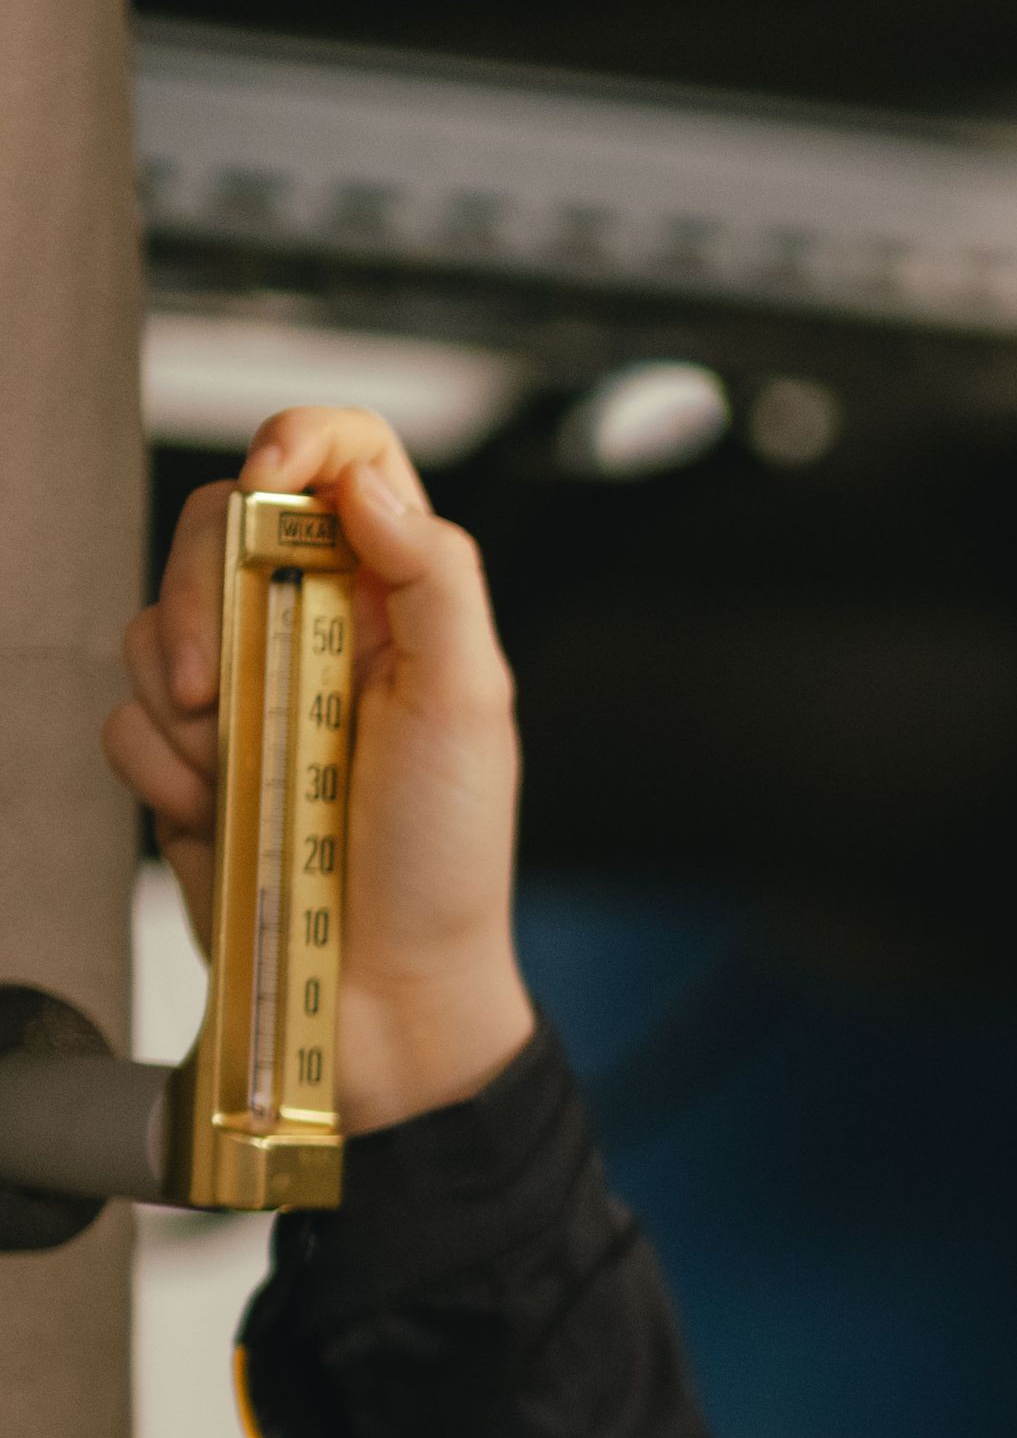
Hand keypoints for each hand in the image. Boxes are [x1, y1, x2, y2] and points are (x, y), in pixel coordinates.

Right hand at [109, 406, 537, 1134]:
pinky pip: (124, 718)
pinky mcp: (186, 759)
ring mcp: (245, 694)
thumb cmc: (445, 863)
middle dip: (204, 597)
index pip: (347, 461)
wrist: (382, 995)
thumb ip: (435, 577)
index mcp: (400, 602)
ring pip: (153, 624)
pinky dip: (159, 767)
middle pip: (218, 528)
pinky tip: (216, 816)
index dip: (299, 441)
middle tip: (227, 686)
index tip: (269, 476)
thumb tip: (366, 480)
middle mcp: (316, 631)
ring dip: (184, 702)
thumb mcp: (470, 707)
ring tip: (243, 774)